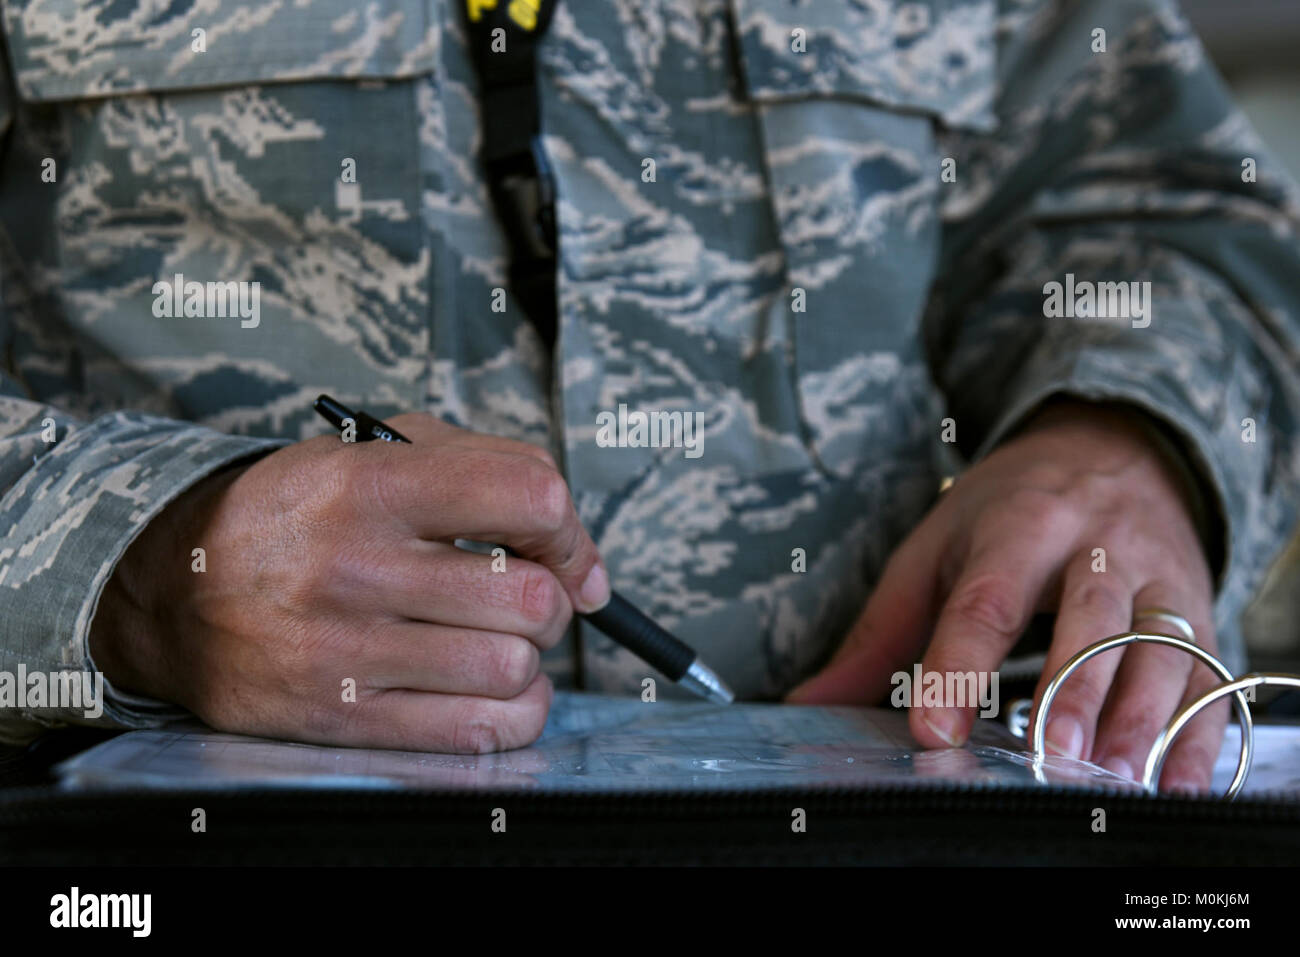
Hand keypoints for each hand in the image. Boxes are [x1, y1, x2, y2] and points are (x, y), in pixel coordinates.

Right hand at [89, 415, 609, 752]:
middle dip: (548, 598)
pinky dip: (514, 711)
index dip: (567, 527)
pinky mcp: (342, 719)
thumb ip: (488, 470)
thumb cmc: (297, 515)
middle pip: (531, 598)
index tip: (558, 544)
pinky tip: (489, 685)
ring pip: (513, 667)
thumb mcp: (374, 451)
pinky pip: (481, 731)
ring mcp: (345, 652)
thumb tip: (584, 565)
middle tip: (518, 594)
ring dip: (525, 656)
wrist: (173, 588)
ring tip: (491, 637)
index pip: (527, 497)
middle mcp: (356, 568)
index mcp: (369, 486)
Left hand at [787, 401, 1224, 792]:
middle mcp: (1097, 550)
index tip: (932, 729)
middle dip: (1072, 688)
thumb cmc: (1011, 508)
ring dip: (1138, 716)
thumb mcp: (934, 551)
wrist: (1115, 445)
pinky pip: (1206, 676)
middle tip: (1049, 752)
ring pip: (1158, 648)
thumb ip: (879, 635)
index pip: (984, 600)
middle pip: (1089, 619)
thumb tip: (808, 702)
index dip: (958, 666)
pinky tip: (1172, 782)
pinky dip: (1195, 732)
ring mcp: (1157, 578)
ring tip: (1112, 775)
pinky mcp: (1198, 611)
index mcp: (1019, 528)